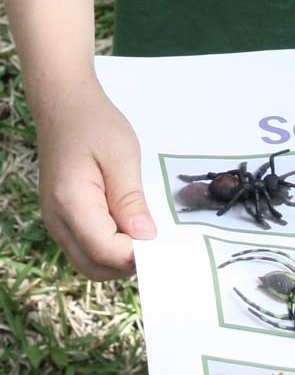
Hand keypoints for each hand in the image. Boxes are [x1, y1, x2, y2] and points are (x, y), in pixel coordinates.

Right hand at [35, 79, 156, 278]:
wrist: (64, 106)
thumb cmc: (95, 125)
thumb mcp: (122, 156)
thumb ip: (131, 200)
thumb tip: (145, 237)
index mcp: (71, 202)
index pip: (105, 251)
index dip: (135, 254)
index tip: (159, 240)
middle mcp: (57, 220)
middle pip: (94, 267)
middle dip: (127, 264)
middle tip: (154, 241)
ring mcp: (55, 222)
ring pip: (88, 264)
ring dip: (117, 260)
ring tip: (141, 232)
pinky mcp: (61, 220)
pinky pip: (83, 250)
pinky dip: (106, 250)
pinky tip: (126, 228)